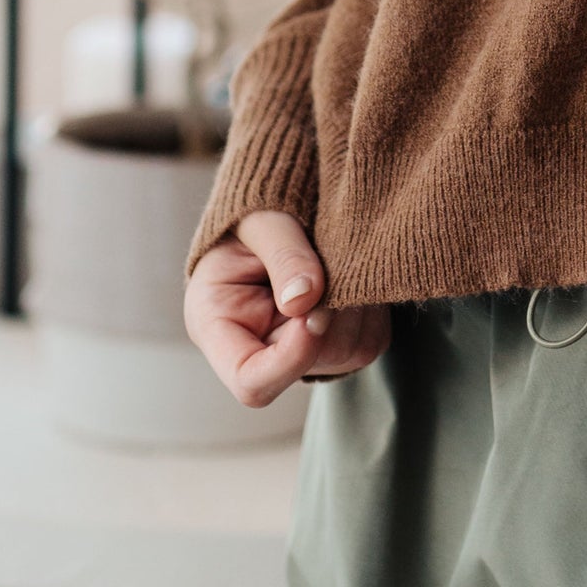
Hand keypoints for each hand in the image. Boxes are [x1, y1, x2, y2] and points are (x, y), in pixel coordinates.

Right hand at [183, 209, 390, 405]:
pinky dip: (370, 308)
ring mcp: (298, 351)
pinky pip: (370, 341)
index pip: (251, 381)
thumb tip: (306, 299)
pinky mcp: (335, 341)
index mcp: (216, 324)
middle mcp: (256, 349)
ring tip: (337, 263)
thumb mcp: (262, 220)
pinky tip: (351, 276)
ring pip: (348, 354)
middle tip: (330, 263)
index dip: (291, 358)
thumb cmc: (258, 210)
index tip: (313, 311)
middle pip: (310, 365)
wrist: (280, 205)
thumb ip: (284, 256)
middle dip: (331, 316)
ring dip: (355, 307)